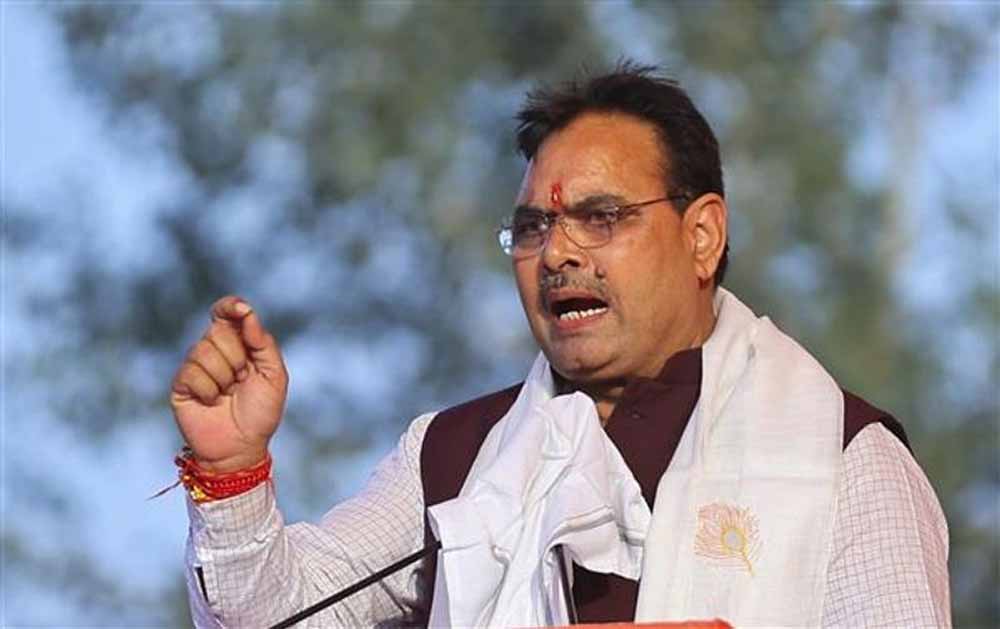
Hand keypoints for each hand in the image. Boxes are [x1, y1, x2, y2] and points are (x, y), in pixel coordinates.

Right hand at [170, 296, 288, 472]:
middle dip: (236, 356)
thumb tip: (247, 313)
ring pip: (203, 350)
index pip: (227, 314)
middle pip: (218, 331)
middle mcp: (214, 351)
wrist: (241, 447)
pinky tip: (212, 402)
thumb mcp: (274, 375)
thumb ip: (263, 343)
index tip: (240, 308)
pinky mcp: (181, 384)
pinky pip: (192, 373)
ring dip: (224, 376)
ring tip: (228, 393)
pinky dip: (208, 390)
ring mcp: (195, 367)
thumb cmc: (261, 412)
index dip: (230, 306)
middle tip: (242, 379)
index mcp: (238, 345)